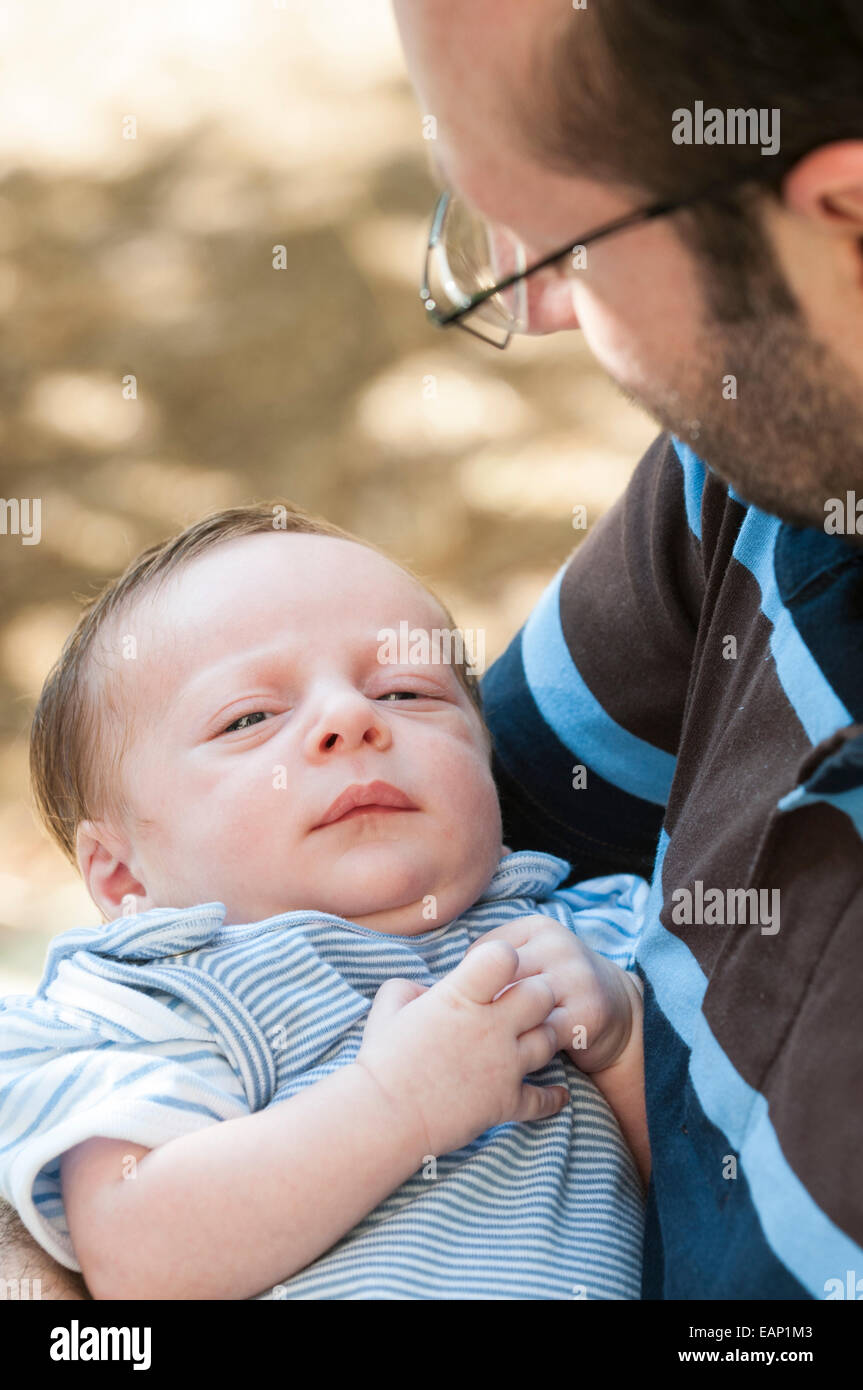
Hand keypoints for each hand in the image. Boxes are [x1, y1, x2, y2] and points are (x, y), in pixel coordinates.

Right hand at [355, 941, 568, 1157]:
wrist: (384, 1116)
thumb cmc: (382, 1059)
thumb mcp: (390, 1003)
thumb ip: (415, 986)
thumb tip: (432, 990)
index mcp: (461, 996)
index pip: (505, 957)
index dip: (504, 958)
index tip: (495, 969)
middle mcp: (491, 1026)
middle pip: (542, 995)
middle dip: (535, 995)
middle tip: (520, 1005)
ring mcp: (503, 1065)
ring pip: (549, 1040)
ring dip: (542, 1039)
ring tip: (528, 1042)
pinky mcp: (507, 1102)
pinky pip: (544, 1099)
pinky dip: (552, 1097)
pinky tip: (557, 1093)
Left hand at [465, 915, 639, 1075]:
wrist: (622, 1011)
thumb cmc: (559, 989)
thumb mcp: (533, 961)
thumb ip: (496, 966)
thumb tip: (434, 986)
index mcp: (537, 927)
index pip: (482, 954)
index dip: (470, 985)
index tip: (469, 1007)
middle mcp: (558, 946)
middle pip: (499, 979)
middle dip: (481, 1009)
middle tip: (464, 1036)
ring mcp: (576, 977)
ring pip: (519, 1007)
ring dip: (501, 1032)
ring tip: (485, 1050)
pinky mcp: (589, 1012)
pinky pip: (543, 1035)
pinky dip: (525, 1049)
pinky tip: (516, 1059)